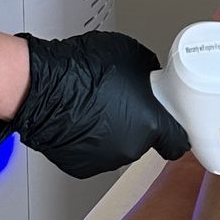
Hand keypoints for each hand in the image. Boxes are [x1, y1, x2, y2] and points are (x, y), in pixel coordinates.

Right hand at [0, 30, 192, 177]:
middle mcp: (131, 146)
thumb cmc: (80, 69)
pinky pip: (93, 153)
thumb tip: (149, 76)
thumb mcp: (130, 52)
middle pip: (145, 139)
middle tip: (122, 101)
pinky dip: (90, 140)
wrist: (41, 86)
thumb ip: (148, 71)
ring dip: (112, 131)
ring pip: (118, 147)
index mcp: (151, 123)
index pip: (179, 142)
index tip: (174, 127)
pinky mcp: (81, 166)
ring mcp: (105, 160)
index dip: (177, 132)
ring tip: (94, 107)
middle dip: (138, 123)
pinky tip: (80, 118)